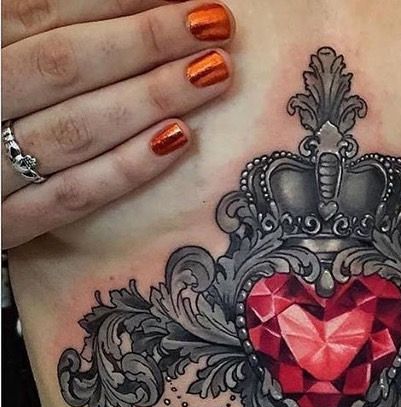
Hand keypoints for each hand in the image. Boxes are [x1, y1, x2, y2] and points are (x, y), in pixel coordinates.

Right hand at [1, 0, 234, 248]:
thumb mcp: (5, 61)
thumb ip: (40, 35)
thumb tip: (120, 2)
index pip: (36, 13)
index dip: (111, 0)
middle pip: (63, 66)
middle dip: (145, 41)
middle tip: (215, 24)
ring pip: (74, 130)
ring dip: (150, 98)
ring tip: (213, 74)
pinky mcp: (6, 224)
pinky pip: (70, 197)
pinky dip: (124, 169)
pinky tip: (179, 140)